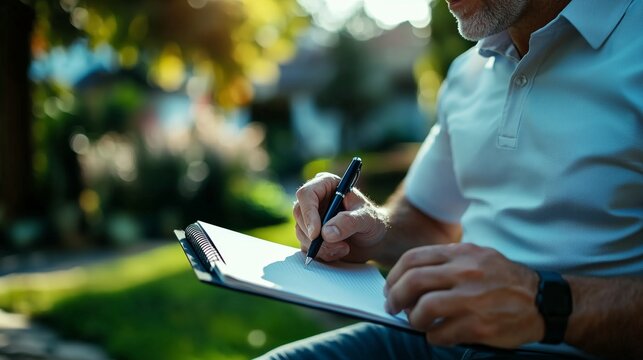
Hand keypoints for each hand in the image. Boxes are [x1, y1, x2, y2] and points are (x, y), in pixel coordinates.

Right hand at [293, 172, 387, 262]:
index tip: (316, 234)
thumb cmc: (372, 222)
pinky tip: (339, 252)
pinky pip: (305, 246)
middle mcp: (315, 199)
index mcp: (327, 184)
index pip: (306, 194)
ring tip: (344, 248)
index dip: (308, 213)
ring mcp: (310, 217)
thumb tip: (326, 233)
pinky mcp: (309, 234)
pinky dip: (321, 253)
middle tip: (338, 245)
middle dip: (316, 235)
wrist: (373, 240)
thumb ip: (349, 222)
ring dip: (321, 247)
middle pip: (299, 214)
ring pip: (301, 232)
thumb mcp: (367, 219)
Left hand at [384, 243, 543, 348]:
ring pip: (424, 309)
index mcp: (462, 253)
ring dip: (413, 319)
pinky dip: (432, 337)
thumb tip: (409, 278)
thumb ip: (447, 263)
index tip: (390, 287)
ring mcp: (473, 299)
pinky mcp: (480, 325)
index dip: (395, 275)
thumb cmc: (504, 280)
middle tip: (393, 307)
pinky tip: (436, 335)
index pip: (414, 258)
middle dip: (395, 297)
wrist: (543, 301)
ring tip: (416, 323)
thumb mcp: (478, 257)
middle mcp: (466, 272)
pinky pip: (441, 334)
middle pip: (413, 282)